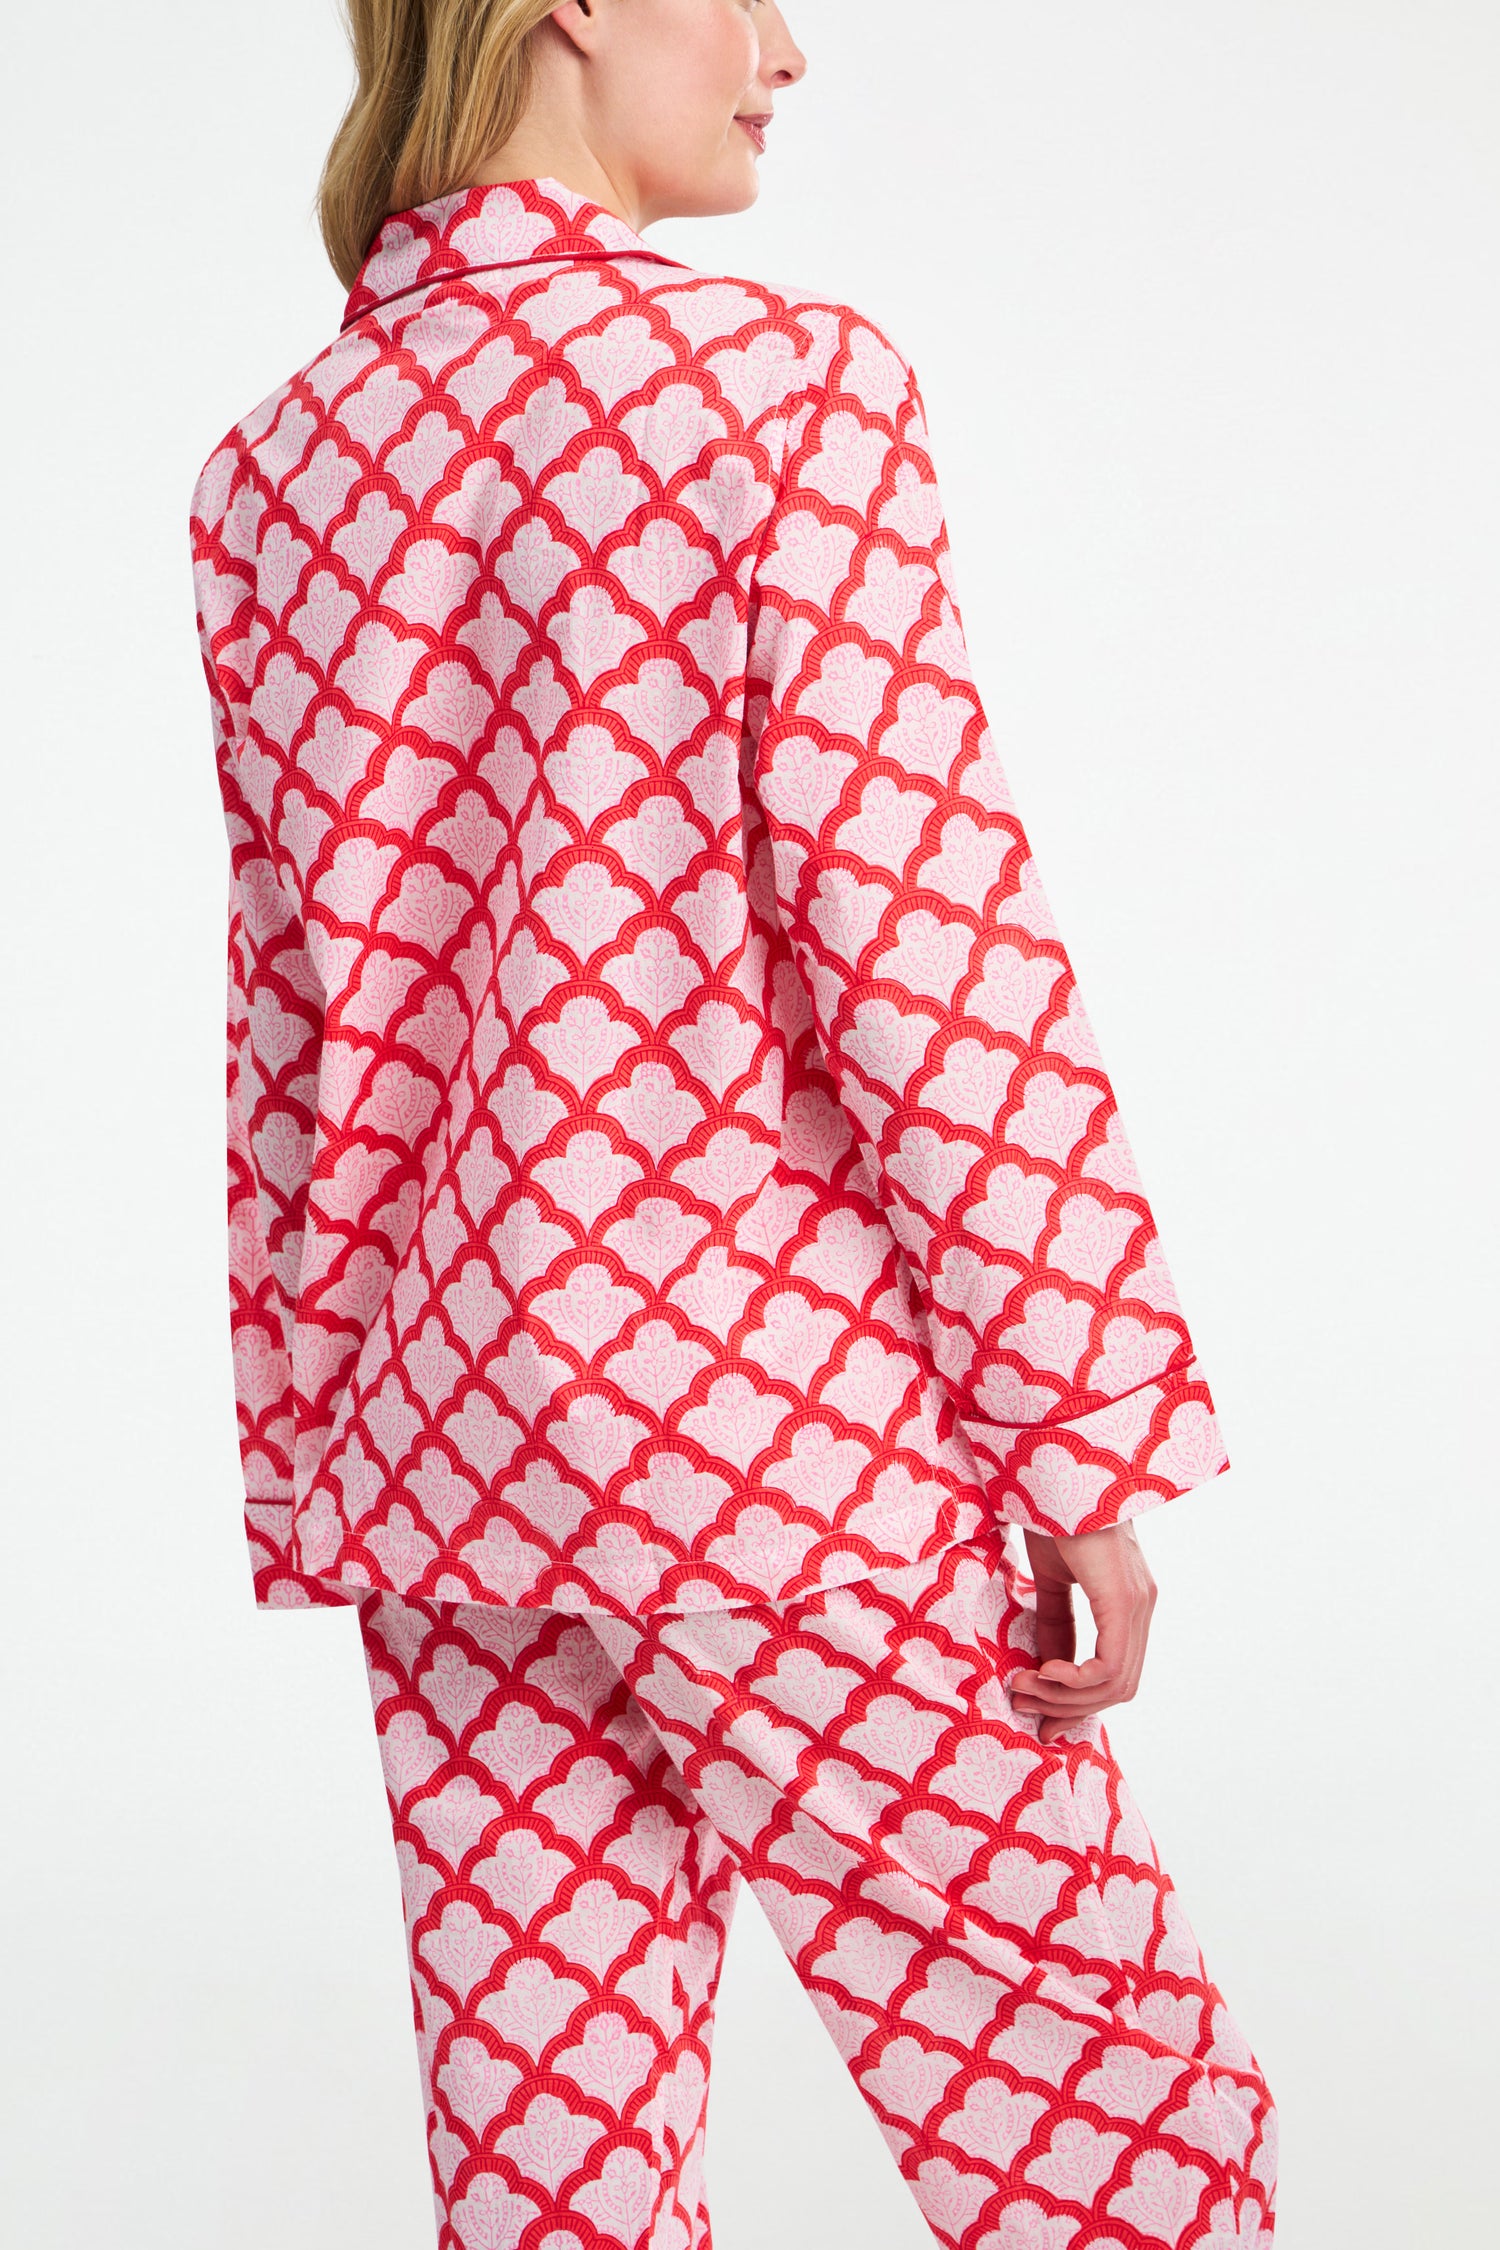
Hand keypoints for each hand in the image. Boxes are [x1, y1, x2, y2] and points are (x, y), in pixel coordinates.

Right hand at [1008, 1522, 1156, 1743]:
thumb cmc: (1054, 1512)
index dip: (1079, 1703)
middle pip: (1119, 1688)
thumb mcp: (1051, 1578)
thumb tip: (1048, 1669)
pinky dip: (1076, 1681)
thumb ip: (1055, 1623)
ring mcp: (1138, 1604)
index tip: (1040, 1716)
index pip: (1116, 1673)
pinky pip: (1110, 1666)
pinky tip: (1043, 1671)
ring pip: (1115, 1684)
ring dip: (1064, 1696)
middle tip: (1024, 1705)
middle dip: (1069, 1707)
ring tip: (1023, 1686)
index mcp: (1127, 1602)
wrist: (1061, 1473)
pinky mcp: (1124, 1600)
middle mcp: (1141, 1607)